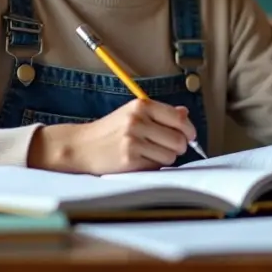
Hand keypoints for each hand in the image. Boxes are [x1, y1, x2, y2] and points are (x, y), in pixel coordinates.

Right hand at [29, 99, 196, 174]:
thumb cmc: (110, 130)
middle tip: (170, 148)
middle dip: (180, 146)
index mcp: (141, 106)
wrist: (81, 146)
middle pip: (179, 139)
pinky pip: (157, 166)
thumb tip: (185, 113)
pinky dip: (154, 165)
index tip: (190, 136)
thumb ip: (160, 113)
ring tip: (151, 153)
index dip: (189, 129)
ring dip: (166, 157)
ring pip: (171, 155)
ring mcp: (133, 140)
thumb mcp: (133, 113)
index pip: (179, 118)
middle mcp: (138, 121)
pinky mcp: (129, 159)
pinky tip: (141, 160)